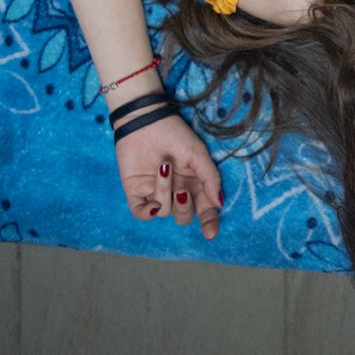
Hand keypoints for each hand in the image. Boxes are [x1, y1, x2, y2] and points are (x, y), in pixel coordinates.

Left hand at [115, 114, 222, 239]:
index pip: (204, 208)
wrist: (144, 121)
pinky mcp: (136, 192)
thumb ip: (209, 177)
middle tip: (183, 190)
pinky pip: (141, 213)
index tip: (210, 233)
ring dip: (165, 192)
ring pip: (164, 211)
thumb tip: (218, 203)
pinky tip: (152, 205)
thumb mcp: (198, 153)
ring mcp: (155, 192)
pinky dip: (148, 213)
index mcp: (194, 182)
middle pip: (184, 216)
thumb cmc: (174, 133)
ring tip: (163, 167)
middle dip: (185, 208)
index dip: (208, 222)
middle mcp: (176, 190)